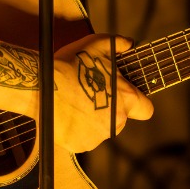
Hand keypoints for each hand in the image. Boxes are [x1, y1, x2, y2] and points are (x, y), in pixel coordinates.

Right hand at [50, 33, 153, 154]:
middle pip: (119, 120)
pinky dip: (75, 130)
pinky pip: (81, 138)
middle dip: (109, 111)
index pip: (146, 109)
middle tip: (89, 96)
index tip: (126, 98)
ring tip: (73, 104)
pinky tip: (64, 115)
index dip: (138, 104)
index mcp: (126, 99)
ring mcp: (98, 136)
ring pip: (99, 130)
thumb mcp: (97, 44)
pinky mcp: (80, 145)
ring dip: (90, 120)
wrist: (43, 85)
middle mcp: (117, 121)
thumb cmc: (71, 65)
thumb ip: (119, 43)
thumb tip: (129, 43)